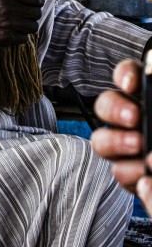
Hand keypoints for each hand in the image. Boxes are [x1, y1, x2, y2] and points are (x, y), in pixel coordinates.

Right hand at [0, 0, 43, 47]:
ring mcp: (8, 23)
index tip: (37, 4)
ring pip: (33, 27)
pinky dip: (19, 36)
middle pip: (36, 13)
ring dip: (27, 27)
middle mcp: (8, 7)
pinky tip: (11, 32)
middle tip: (26, 15)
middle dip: (33, 15)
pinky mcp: (6, 37)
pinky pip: (24, 38)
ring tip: (18, 25)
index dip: (39, 1)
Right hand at [91, 59, 151, 213]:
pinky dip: (132, 173)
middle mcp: (130, 117)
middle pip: (105, 104)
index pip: (128, 74)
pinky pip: (120, 172)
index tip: (130, 84)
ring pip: (102, 141)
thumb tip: (150, 80)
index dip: (125, 74)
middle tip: (134, 117)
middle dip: (114, 109)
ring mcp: (126, 146)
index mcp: (146, 95)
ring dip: (116, 142)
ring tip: (139, 145)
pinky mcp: (131, 174)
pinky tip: (147, 175)